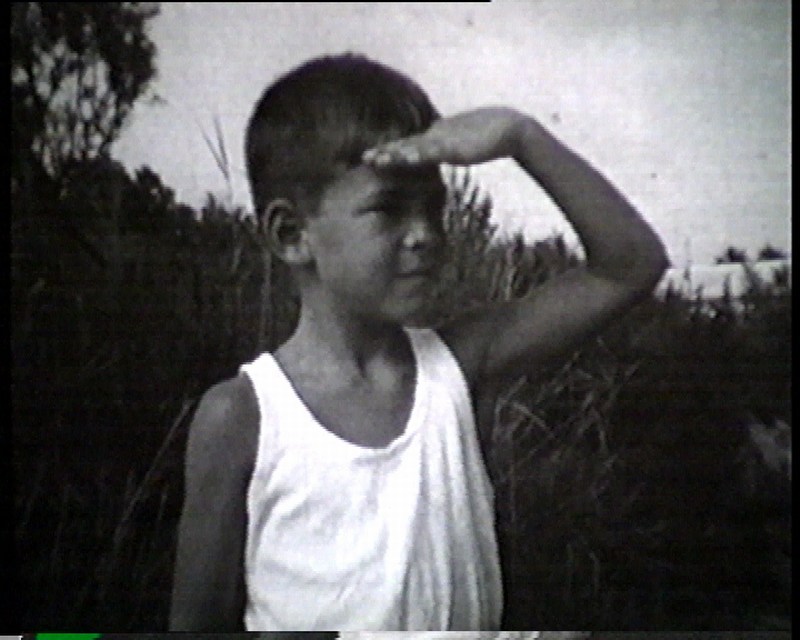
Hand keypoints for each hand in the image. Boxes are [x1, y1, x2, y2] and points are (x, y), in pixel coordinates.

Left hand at [362, 107, 529, 166]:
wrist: (511, 128)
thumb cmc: (487, 137)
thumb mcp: (460, 145)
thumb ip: (446, 149)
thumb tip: (436, 155)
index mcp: (436, 137)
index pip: (408, 145)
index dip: (389, 150)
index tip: (369, 156)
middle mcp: (437, 136)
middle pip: (406, 145)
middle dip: (385, 152)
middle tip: (364, 158)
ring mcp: (446, 140)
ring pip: (416, 148)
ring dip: (396, 154)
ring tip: (377, 160)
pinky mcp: (458, 146)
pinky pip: (436, 151)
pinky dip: (420, 154)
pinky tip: (408, 158)